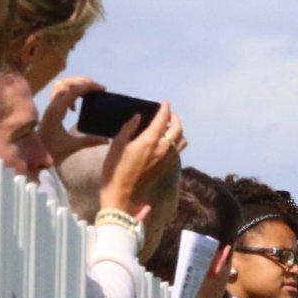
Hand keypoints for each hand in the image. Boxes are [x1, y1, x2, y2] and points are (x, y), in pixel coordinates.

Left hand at [38, 76, 105, 166]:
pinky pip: (60, 94)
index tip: (102, 89)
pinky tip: (75, 107)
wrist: (33, 154)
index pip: (73, 90)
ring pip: (62, 86)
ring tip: (88, 93)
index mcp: (57, 111)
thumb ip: (90, 141)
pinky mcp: (51, 110)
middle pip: (66, 83)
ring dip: (75, 86)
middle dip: (83, 82)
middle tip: (97, 88)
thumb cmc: (52, 150)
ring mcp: (50, 106)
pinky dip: (70, 94)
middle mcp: (52, 105)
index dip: (89, 86)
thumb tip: (107, 140)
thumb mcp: (72, 146)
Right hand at [99, 100, 183, 216]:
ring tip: (169, 128)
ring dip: (178, 131)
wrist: (123, 193)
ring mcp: (167, 159)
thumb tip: (138, 117)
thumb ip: (129, 128)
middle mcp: (163, 149)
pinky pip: (178, 151)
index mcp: (150, 140)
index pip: (162, 120)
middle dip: (175, 119)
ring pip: (181, 141)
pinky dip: (176, 142)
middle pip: (178, 129)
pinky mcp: (167, 168)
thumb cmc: (115, 168)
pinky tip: (167, 142)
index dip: (165, 109)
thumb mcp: (117, 144)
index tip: (165, 103)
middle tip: (169, 115)